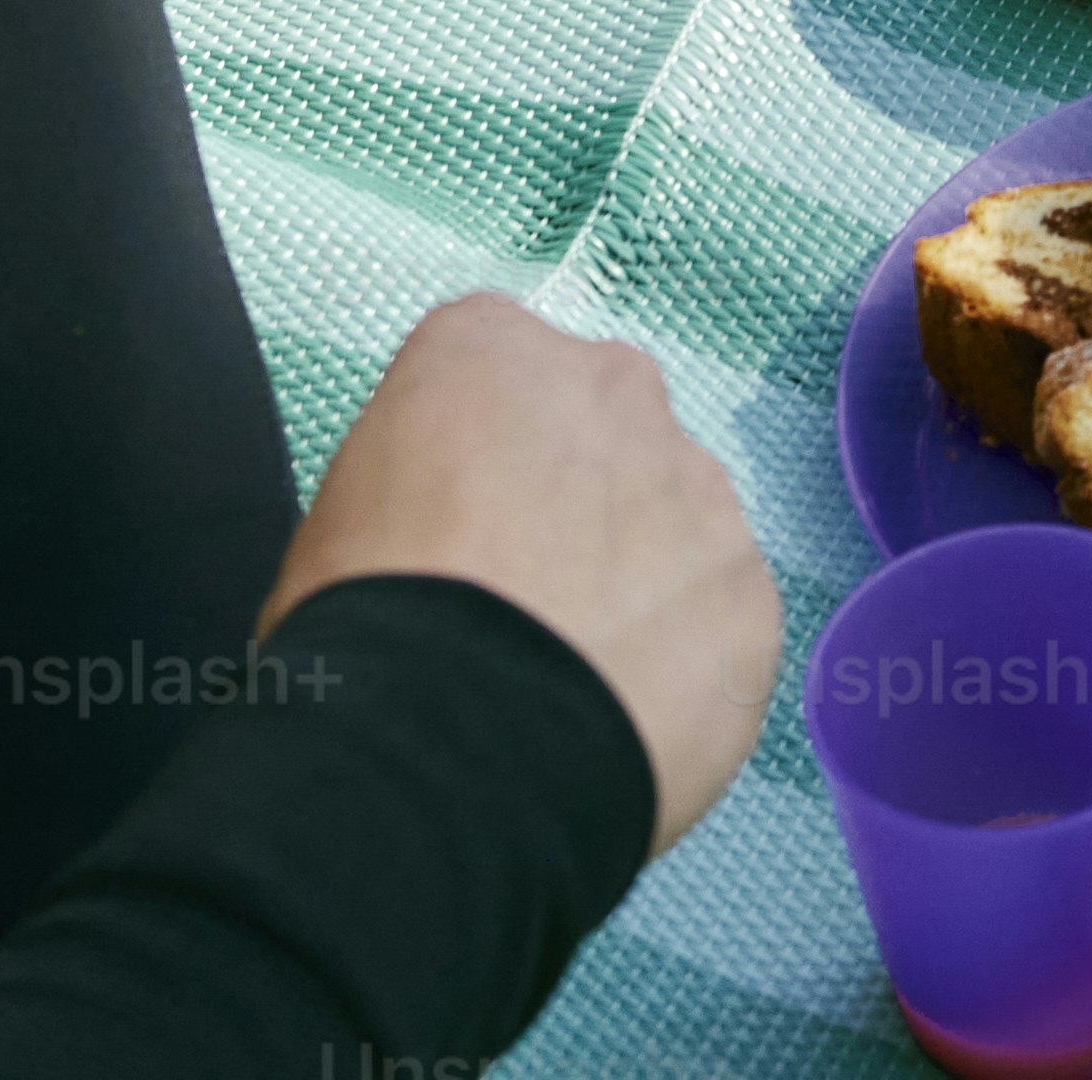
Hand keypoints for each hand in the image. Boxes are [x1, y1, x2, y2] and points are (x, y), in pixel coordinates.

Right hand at [267, 292, 777, 852]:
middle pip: (599, 435)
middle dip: (574, 505)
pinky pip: (717, 621)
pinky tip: (624, 725)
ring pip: (674, 524)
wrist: (454, 742)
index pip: (487, 374)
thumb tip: (455, 541)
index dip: (471, 463)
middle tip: (524, 607)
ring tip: (575, 683)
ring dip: (639, 583)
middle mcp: (611, 389)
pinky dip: (682, 668)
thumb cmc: (364, 622)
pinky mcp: (752, 591)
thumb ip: (419, 482)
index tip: (454, 533)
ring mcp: (699, 488)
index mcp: (489, 349)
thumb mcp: (339, 517)